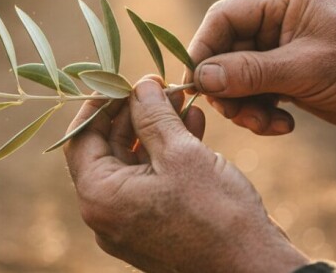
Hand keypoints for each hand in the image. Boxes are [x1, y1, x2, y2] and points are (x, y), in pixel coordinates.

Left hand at [64, 77, 308, 272]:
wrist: (254, 266)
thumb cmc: (216, 214)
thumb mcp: (181, 153)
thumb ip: (154, 115)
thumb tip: (140, 87)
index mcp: (100, 198)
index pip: (81, 139)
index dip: (100, 105)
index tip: (122, 80)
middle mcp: (108, 214)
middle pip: (108, 149)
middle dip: (135, 113)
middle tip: (160, 86)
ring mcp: (131, 222)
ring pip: (135, 163)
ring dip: (156, 128)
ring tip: (182, 99)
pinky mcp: (156, 225)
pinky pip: (152, 180)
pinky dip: (168, 152)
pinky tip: (193, 125)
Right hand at [188, 0, 335, 158]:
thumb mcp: (304, 69)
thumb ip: (250, 72)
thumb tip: (201, 78)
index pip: (223, 18)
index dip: (204, 50)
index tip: (196, 85)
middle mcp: (274, 18)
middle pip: (225, 50)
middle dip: (229, 88)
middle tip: (239, 116)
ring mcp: (278, 46)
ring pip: (235, 76)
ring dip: (244, 105)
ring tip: (266, 125)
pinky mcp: (283, 72)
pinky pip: (253, 91)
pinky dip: (260, 111)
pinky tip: (282, 126)